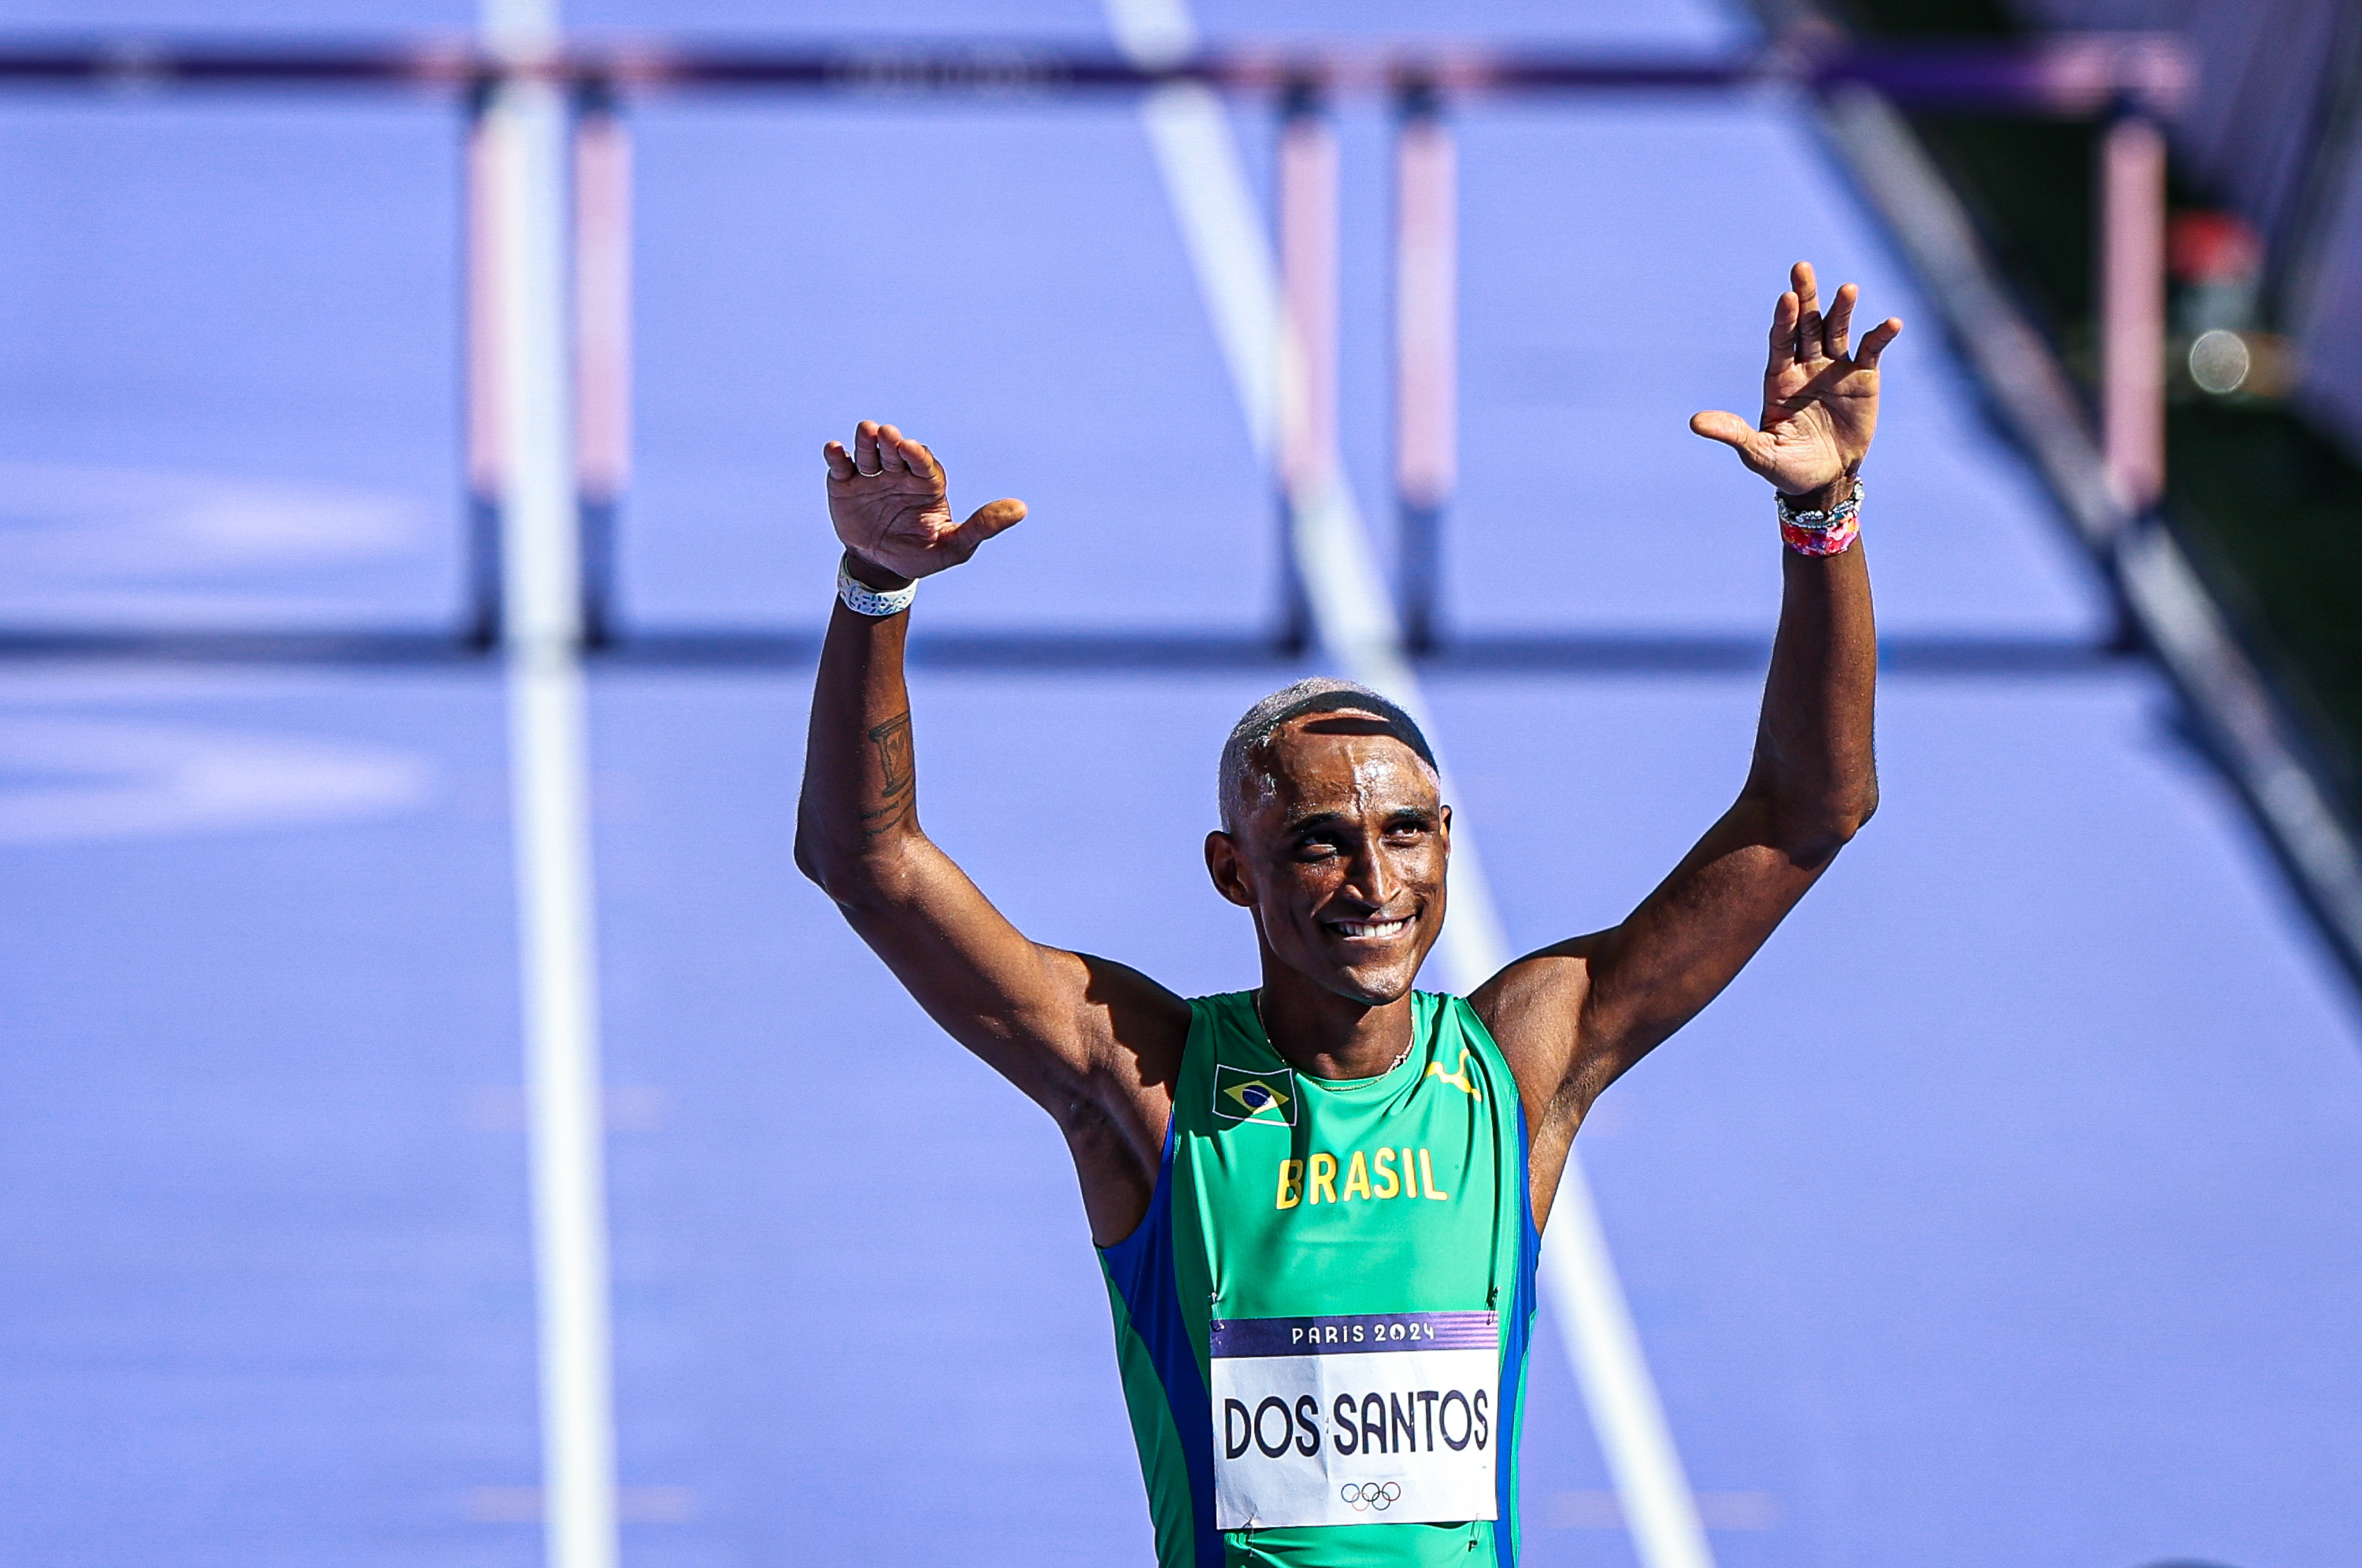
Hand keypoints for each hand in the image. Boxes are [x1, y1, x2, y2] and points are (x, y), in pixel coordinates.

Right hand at [823, 421, 1025, 584]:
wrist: (882, 568)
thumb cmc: (922, 555)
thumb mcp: (954, 546)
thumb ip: (982, 527)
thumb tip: (1021, 509)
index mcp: (926, 484)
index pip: (923, 463)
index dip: (917, 454)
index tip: (910, 448)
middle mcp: (899, 474)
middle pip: (895, 452)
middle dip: (890, 442)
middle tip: (886, 433)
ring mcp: (871, 476)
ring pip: (869, 453)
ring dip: (867, 442)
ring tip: (866, 431)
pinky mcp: (845, 484)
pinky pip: (841, 466)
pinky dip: (837, 456)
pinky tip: (835, 449)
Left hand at [1690, 261, 1901, 504]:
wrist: (1824, 480)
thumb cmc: (1786, 468)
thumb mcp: (1758, 453)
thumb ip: (1733, 434)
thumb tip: (1695, 423)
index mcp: (1779, 379)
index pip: (1780, 341)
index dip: (1783, 320)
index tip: (1786, 298)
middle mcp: (1805, 366)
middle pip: (1805, 324)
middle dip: (1805, 298)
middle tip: (1801, 269)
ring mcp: (1834, 368)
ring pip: (1836, 330)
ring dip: (1842, 310)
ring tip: (1848, 289)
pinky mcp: (1862, 377)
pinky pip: (1870, 351)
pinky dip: (1880, 336)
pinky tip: (1891, 324)